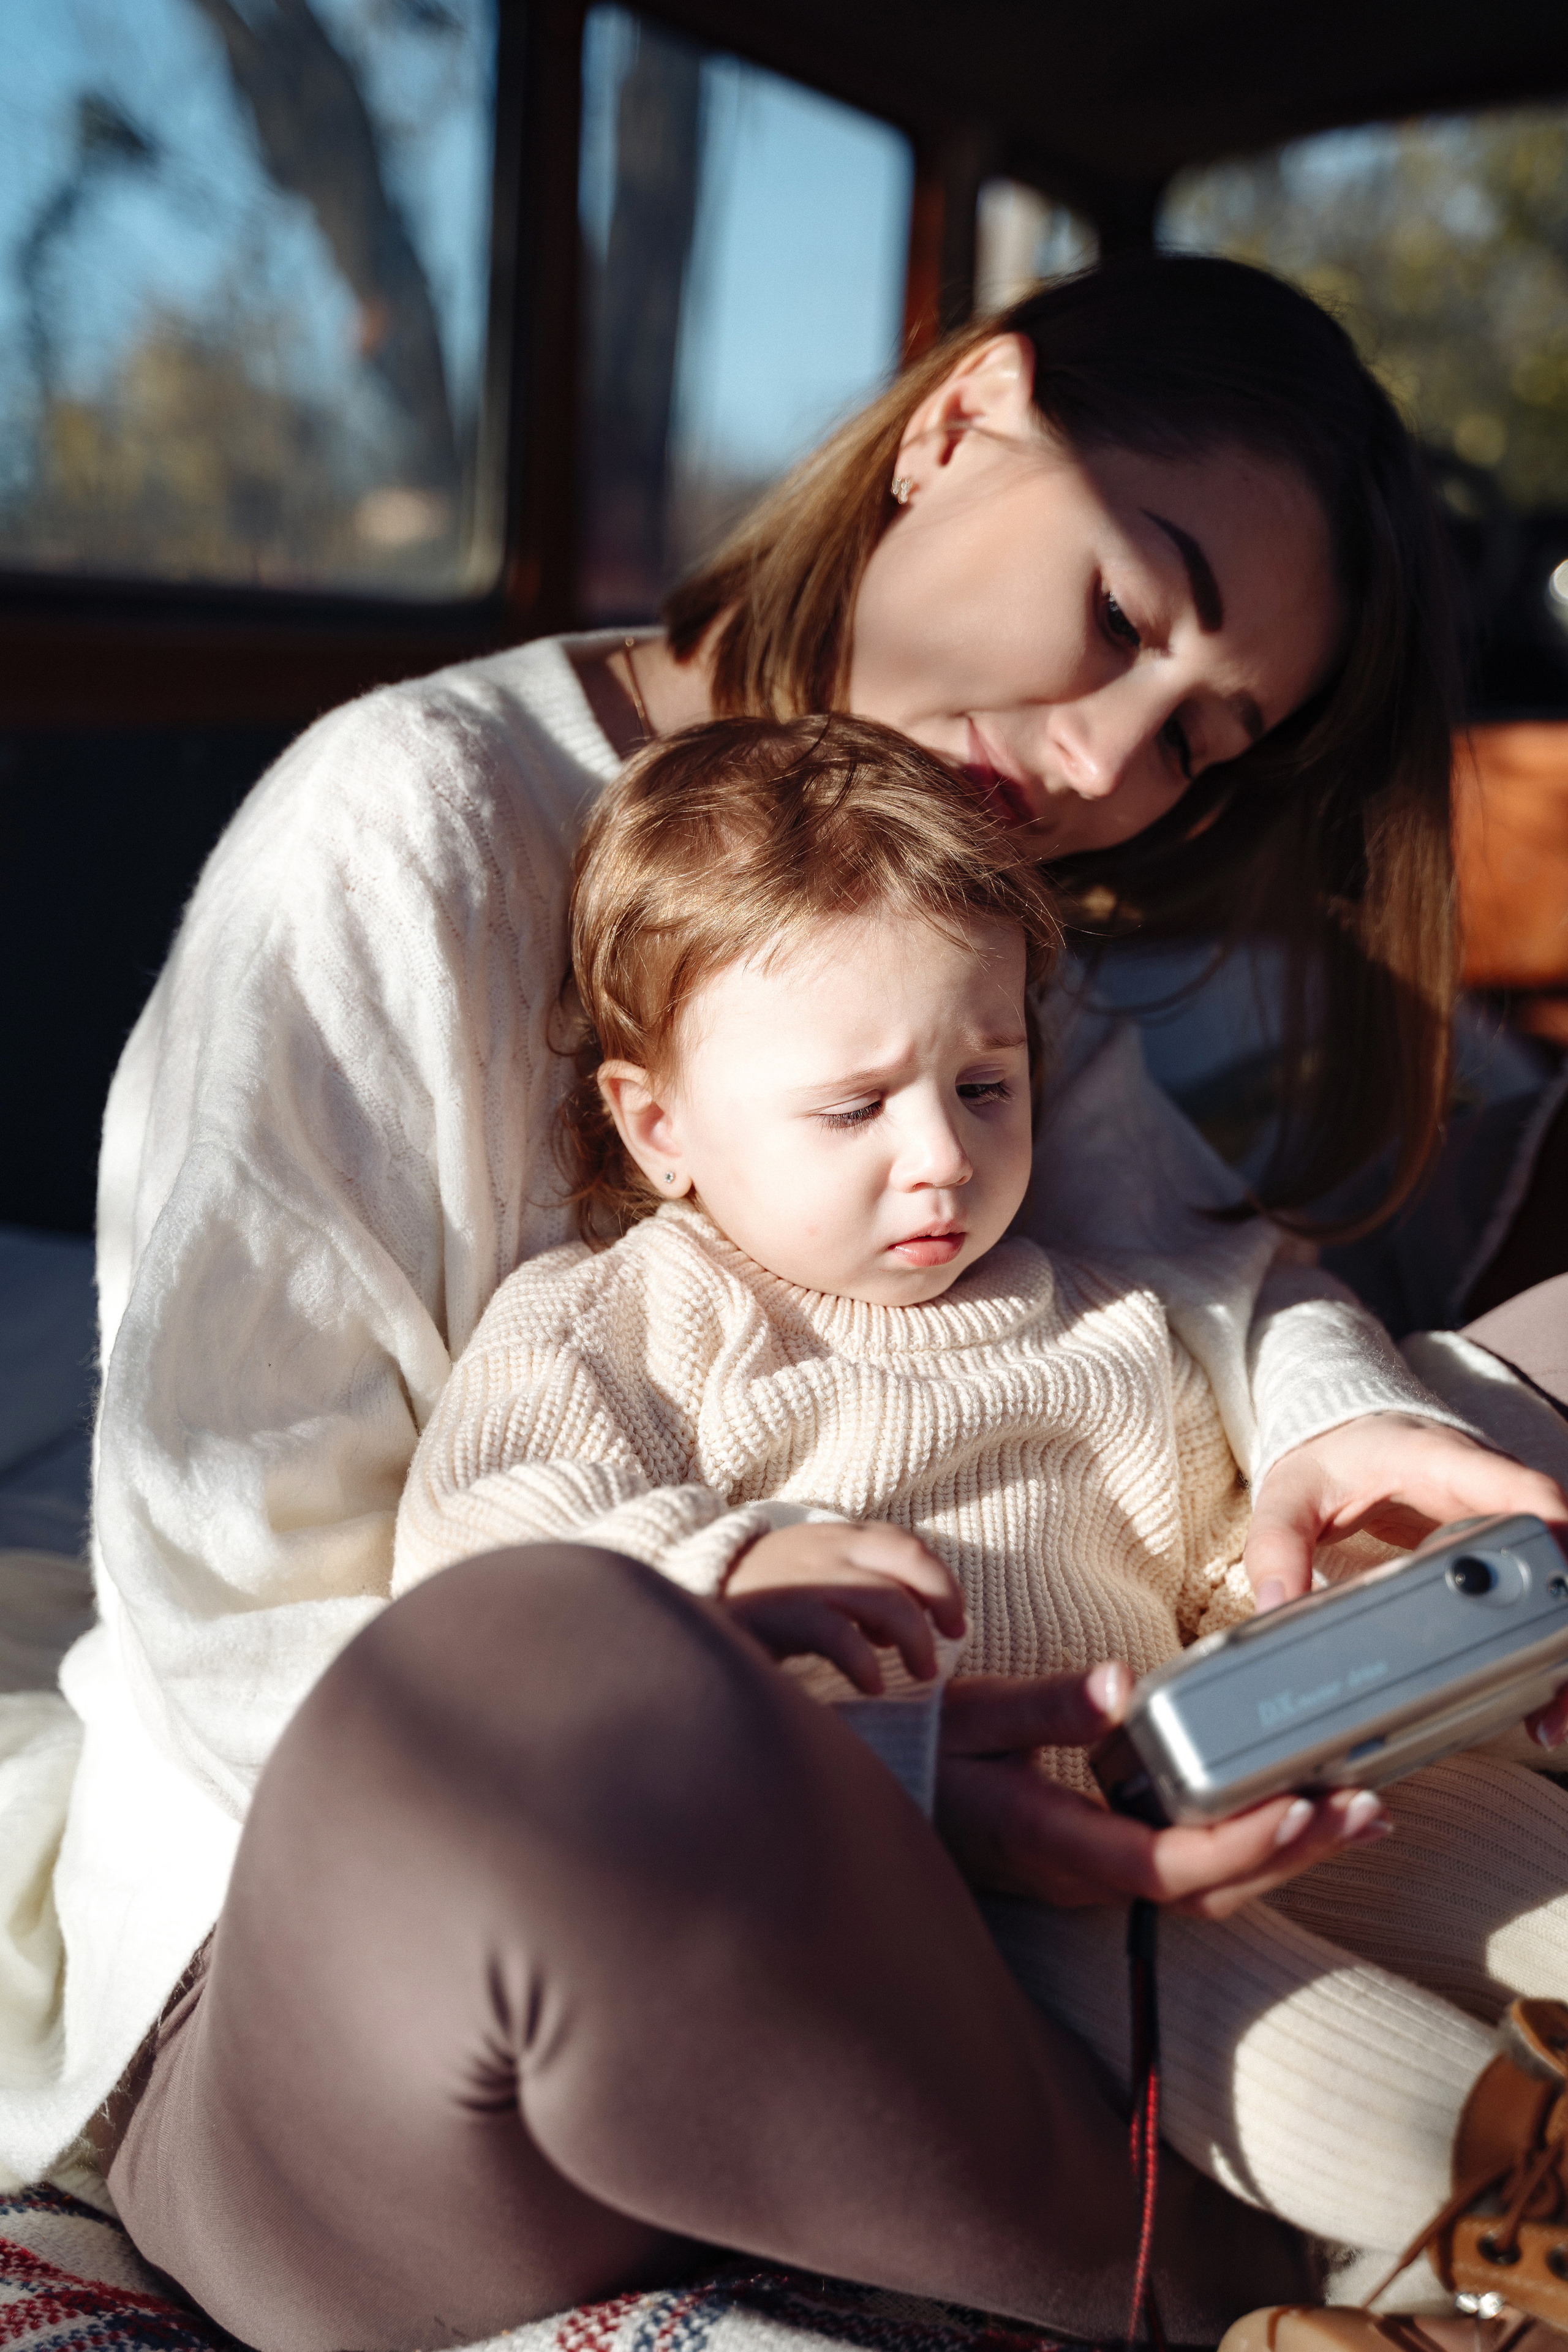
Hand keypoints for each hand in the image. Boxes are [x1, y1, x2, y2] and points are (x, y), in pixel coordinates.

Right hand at [724, 1520, 964, 1693]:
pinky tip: (871, 1686)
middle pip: (909, 1560)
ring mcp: (807, 1578)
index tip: (954, 1621)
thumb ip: (855, 1587)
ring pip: (886, 1599)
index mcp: (838, 1537)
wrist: (692, 1593)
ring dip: (914, 1640)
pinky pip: (840, 1635)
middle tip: (948, 1643)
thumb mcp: (811, 1573)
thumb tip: (898, 1632)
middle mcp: (828, 1549)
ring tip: (920, 1673)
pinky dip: (865, 1663)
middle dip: (941, 1601)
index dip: (941, 1582)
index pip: (907, 1545)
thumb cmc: (760, 1595)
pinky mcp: (784, 1613)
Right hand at [934, 1664, 1390, 1918]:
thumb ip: (1050, 1706)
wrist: (894, 1799)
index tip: (1298, 1806)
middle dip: (1292, 1854)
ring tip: (1361, 1813)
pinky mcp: (1111, 1866)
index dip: (1236, 1845)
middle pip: (1208, 1889)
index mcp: (1053, 1841)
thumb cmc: (931, 1755)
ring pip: (1210, 1889)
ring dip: (1287, 1856)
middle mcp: (1085, 1878)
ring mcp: (1100, 1881)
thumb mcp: (977, 1717)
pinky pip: (1196, 1872)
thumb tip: (1121, 1684)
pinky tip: (1302, 1816)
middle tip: (1366, 1805)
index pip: (1161, 1863)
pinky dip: (1256, 1848)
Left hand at [1244, 1412, 1567, 1747]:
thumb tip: (1275, 1610)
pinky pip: (1540, 1586)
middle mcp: (1490, 1488)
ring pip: (1560, 1573)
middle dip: (1565, 1620)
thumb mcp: (1291, 1493)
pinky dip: (1544, 1637)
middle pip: (1561, 1548)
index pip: (1526, 1493)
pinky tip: (1534, 1691)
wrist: (1343, 1432)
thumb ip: (1277, 1547)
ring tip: (1548, 1715)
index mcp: (1446, 1462)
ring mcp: (1501, 1517)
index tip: (1558, 1598)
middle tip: (1552, 1698)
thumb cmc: (1328, 1456)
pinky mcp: (1498, 1547)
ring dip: (1560, 1642)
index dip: (1555, 1541)